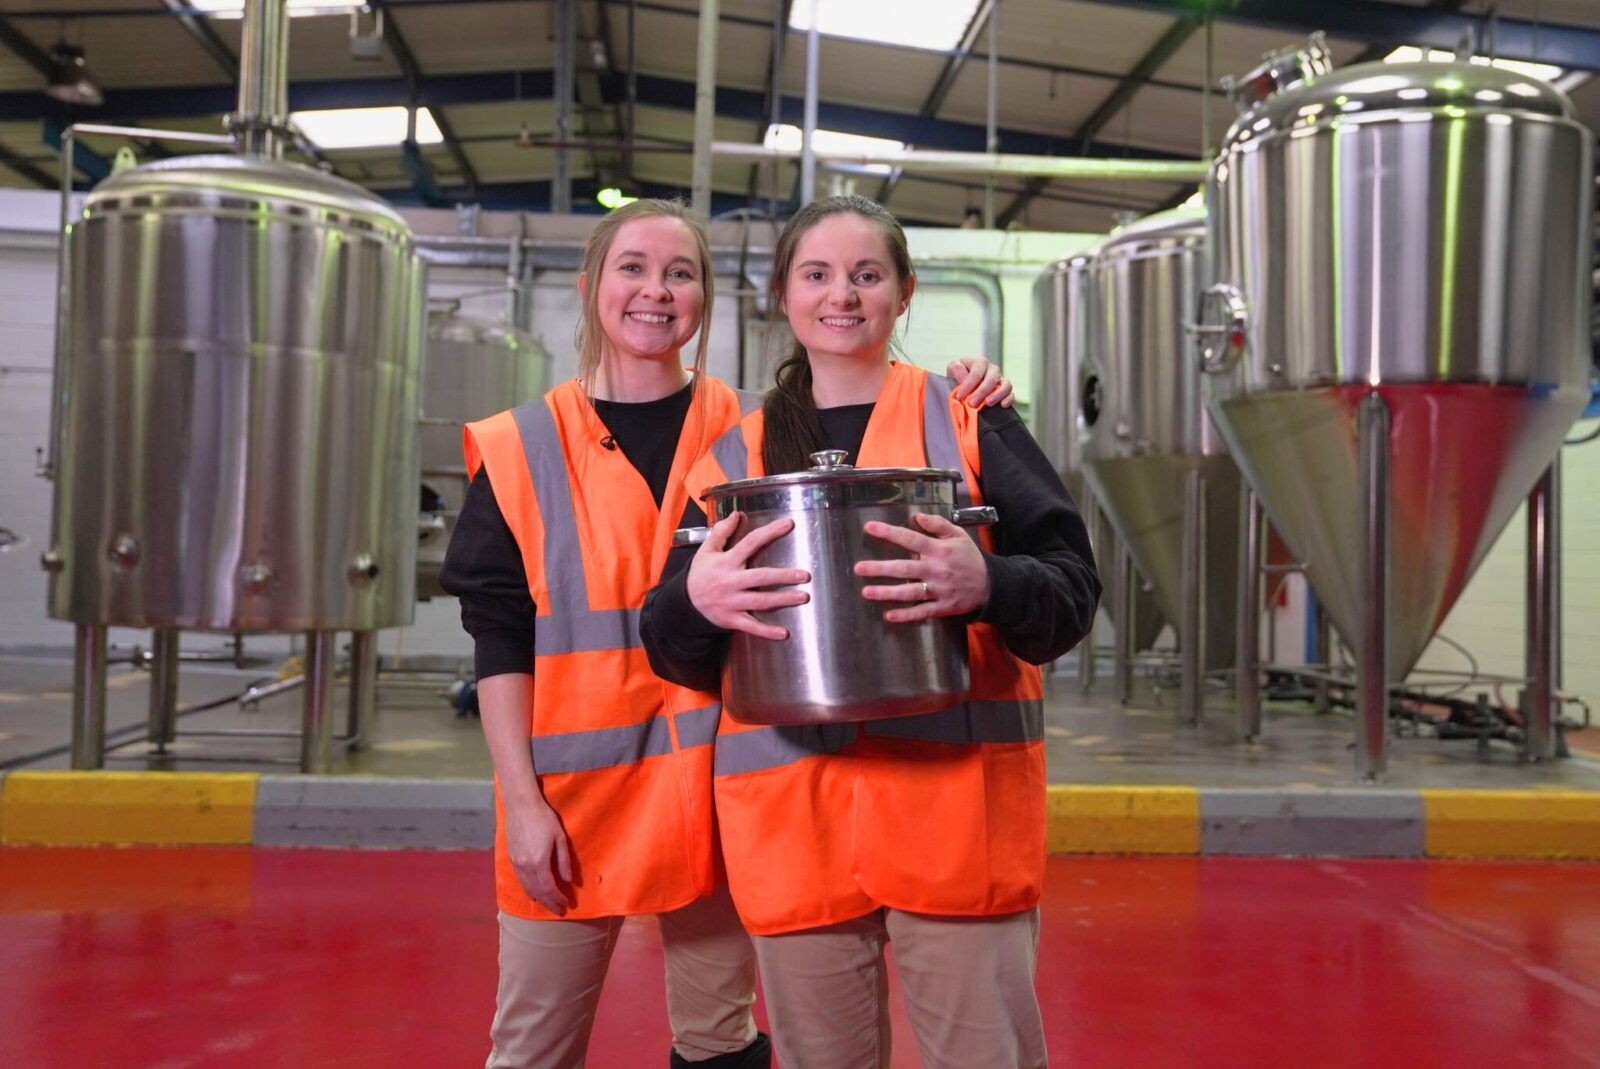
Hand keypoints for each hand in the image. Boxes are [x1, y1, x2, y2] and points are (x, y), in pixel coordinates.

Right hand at [504, 796, 572, 914]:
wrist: (521, 805)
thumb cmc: (544, 818)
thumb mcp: (560, 838)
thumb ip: (564, 861)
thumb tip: (568, 880)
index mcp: (539, 862)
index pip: (549, 888)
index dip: (557, 898)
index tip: (566, 904)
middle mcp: (525, 866)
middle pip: (538, 892)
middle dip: (549, 903)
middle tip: (559, 911)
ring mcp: (516, 863)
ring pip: (527, 888)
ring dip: (539, 898)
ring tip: (548, 904)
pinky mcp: (511, 858)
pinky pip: (520, 880)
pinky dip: (528, 889)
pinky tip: (534, 893)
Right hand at [686, 512, 809, 639]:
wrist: (685, 602)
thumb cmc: (701, 573)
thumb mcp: (706, 550)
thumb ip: (721, 531)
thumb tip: (736, 514)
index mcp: (727, 562)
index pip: (750, 543)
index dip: (770, 533)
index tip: (789, 524)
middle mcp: (731, 582)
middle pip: (760, 577)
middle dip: (783, 576)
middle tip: (804, 575)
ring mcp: (732, 602)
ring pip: (760, 602)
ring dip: (783, 600)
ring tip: (803, 597)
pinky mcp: (732, 619)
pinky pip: (752, 626)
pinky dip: (767, 631)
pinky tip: (784, 633)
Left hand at [855, 512, 991, 622]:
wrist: (990, 584)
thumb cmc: (969, 557)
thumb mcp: (958, 535)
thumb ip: (938, 524)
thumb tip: (917, 517)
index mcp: (938, 550)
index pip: (909, 539)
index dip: (888, 533)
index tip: (869, 528)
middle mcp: (936, 569)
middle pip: (904, 568)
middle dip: (880, 568)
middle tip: (859, 568)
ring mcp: (938, 590)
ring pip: (909, 592)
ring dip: (887, 593)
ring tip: (866, 592)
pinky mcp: (942, 606)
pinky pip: (922, 611)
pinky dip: (906, 615)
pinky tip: (889, 615)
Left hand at [946, 356, 1014, 408]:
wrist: (966, 384)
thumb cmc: (959, 375)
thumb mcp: (953, 368)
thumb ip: (957, 370)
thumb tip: (964, 379)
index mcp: (979, 362)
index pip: (976, 372)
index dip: (968, 384)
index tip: (960, 396)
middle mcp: (992, 369)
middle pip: (991, 378)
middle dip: (981, 392)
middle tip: (972, 403)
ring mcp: (1000, 379)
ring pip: (1005, 385)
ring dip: (997, 395)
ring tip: (987, 403)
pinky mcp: (1005, 390)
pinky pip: (1011, 394)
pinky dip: (1009, 399)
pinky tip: (1002, 405)